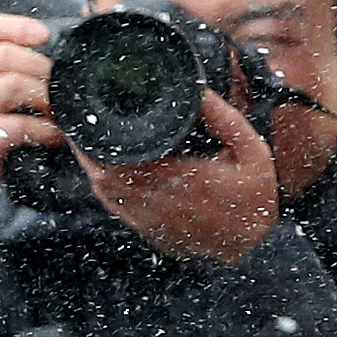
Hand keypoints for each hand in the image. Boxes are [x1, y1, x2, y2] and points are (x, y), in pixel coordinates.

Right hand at [0, 12, 59, 249]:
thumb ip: (6, 79)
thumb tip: (57, 64)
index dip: (15, 24)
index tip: (44, 34)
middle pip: (7, 53)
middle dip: (44, 68)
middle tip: (63, 87)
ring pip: (14, 84)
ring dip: (47, 97)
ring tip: (62, 111)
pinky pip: (21, 125)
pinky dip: (47, 131)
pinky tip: (57, 137)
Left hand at [75, 88, 277, 264]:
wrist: (252, 245)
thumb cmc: (252, 196)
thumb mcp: (252, 150)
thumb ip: (224, 119)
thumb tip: (197, 91)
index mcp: (178, 179)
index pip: (120, 159)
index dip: (96, 139)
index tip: (90, 116)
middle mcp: (157, 201)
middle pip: (101, 174)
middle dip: (87, 148)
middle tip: (83, 122)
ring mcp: (148, 219)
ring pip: (103, 190)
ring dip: (93, 165)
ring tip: (89, 139)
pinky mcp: (147, 230)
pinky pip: (114, 205)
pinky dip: (105, 184)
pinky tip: (106, 165)